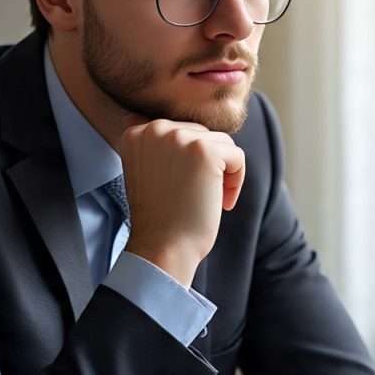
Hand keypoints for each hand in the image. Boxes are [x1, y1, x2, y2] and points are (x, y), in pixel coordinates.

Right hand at [119, 119, 245, 286]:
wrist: (162, 247)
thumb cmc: (160, 216)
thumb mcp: (146, 171)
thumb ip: (156, 145)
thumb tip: (171, 127)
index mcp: (137, 132)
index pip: (182, 132)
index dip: (189, 163)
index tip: (181, 189)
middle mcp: (155, 129)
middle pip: (203, 134)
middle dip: (208, 165)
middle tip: (196, 197)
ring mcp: (180, 138)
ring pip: (222, 143)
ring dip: (223, 173)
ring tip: (210, 199)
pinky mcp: (205, 151)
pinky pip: (237, 156)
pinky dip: (235, 181)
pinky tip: (222, 203)